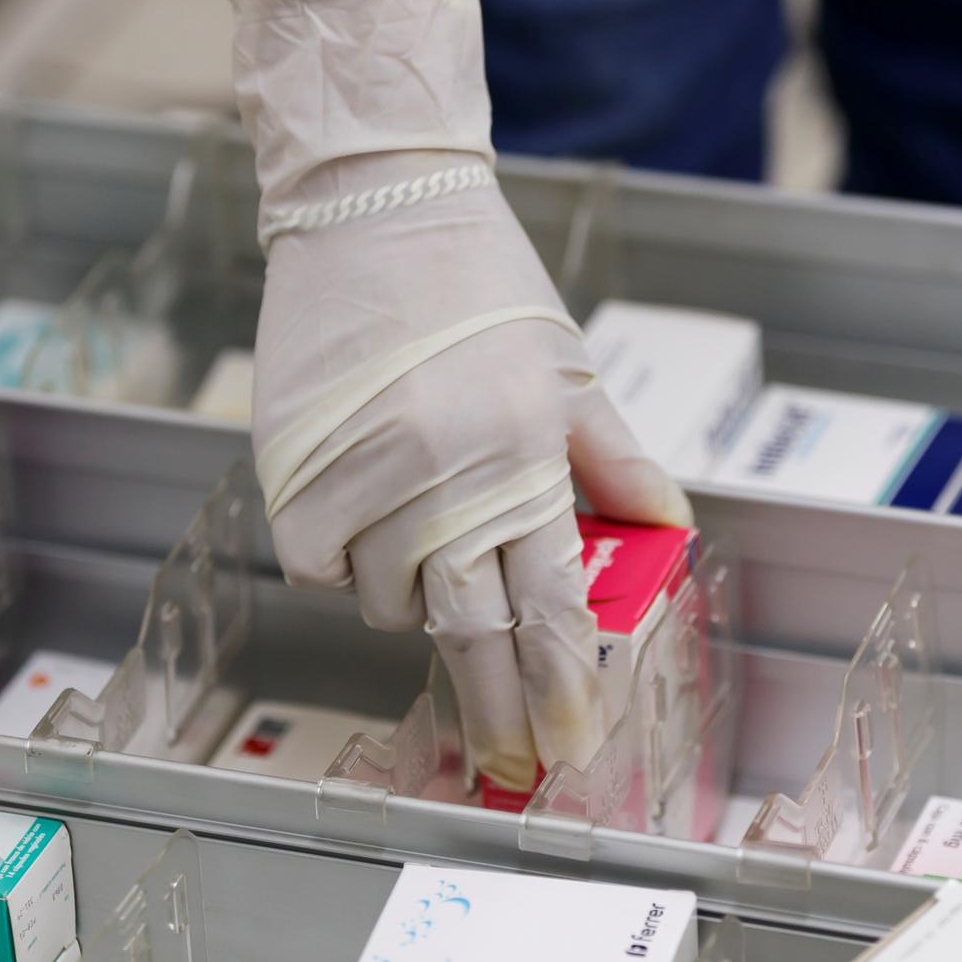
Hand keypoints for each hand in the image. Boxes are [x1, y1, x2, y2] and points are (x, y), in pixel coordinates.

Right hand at [229, 0, 691, 790]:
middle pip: (470, 629)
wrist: (373, 204)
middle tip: (502, 758)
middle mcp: (446, 471)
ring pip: (388, 599)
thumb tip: (667, 527)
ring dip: (413, 594)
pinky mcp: (294, 461)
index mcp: (524, 451)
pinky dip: (340, 560)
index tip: (564, 744)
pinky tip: (362, 517)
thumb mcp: (565, 365)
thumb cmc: (480, 281)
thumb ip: (612, 458)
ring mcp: (364, 470)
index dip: (559, 684)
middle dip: (492, 705)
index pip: (551, 601)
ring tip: (425, 533)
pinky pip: (314, 563)